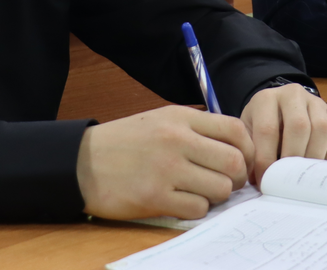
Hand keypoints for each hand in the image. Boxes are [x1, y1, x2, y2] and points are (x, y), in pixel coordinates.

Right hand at [76, 105, 253, 220]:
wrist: (80, 162)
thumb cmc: (123, 143)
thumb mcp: (160, 120)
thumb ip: (195, 128)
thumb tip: (235, 145)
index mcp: (180, 117)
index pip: (234, 129)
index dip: (247, 148)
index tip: (242, 161)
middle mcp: (177, 140)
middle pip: (234, 161)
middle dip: (237, 177)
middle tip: (226, 182)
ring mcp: (167, 169)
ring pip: (220, 188)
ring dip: (217, 195)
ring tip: (202, 192)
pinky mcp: (155, 197)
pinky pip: (197, 208)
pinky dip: (196, 209)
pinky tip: (183, 202)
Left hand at [241, 83, 326, 185]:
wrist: (278, 109)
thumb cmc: (261, 125)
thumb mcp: (249, 134)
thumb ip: (251, 153)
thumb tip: (261, 182)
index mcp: (266, 99)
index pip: (267, 129)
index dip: (266, 159)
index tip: (265, 181)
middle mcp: (293, 94)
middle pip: (299, 126)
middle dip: (293, 158)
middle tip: (287, 180)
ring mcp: (316, 102)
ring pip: (322, 129)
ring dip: (313, 158)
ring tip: (303, 176)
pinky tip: (317, 169)